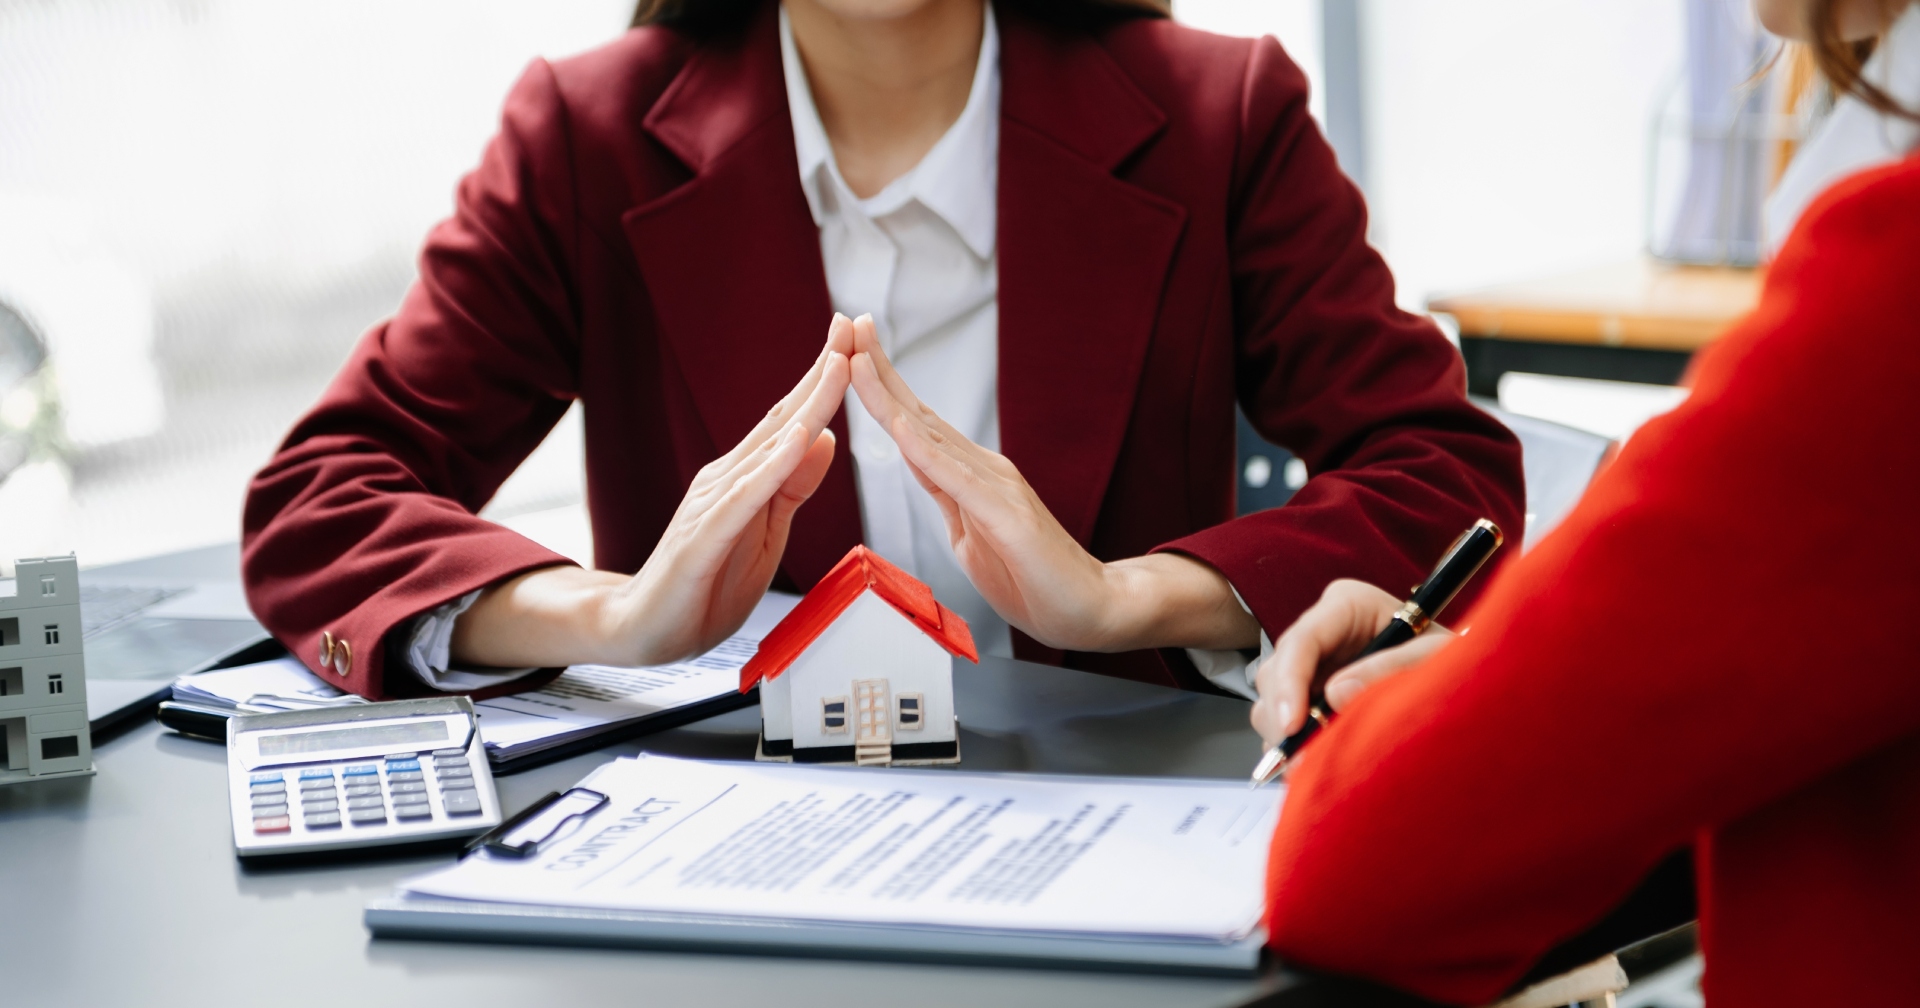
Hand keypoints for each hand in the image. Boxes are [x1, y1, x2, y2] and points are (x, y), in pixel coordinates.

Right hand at [452, 315, 853, 667]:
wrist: (646, 631)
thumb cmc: (706, 585)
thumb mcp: (767, 532)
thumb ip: (793, 487)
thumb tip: (823, 438)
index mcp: (746, 478)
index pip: (791, 421)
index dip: (824, 381)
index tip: (855, 340)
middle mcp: (727, 478)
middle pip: (783, 418)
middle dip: (821, 371)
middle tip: (851, 324)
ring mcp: (713, 504)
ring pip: (769, 448)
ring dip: (807, 404)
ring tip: (839, 365)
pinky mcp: (703, 538)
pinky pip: (746, 497)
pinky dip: (775, 466)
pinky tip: (800, 439)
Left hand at [846, 315, 1257, 652]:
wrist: (1091, 609)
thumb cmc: (1035, 578)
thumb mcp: (972, 535)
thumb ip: (948, 498)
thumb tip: (923, 472)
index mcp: (970, 475)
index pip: (915, 424)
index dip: (881, 387)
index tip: (850, 352)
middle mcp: (983, 468)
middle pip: (918, 412)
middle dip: (878, 368)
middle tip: (848, 324)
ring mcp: (997, 486)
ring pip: (929, 434)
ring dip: (889, 395)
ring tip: (857, 358)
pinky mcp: (1006, 514)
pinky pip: (955, 477)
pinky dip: (922, 448)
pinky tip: (897, 425)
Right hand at [1249, 579, 1457, 746]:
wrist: (1472, 683)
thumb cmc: (1461, 661)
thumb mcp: (1439, 658)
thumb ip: (1393, 669)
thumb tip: (1337, 694)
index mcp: (1348, 604)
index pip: (1302, 640)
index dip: (1290, 683)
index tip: (1293, 725)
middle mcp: (1323, 631)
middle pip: (1276, 672)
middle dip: (1284, 718)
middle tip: (1301, 760)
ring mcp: (1313, 665)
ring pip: (1272, 700)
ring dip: (1286, 736)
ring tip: (1312, 766)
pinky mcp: (1312, 696)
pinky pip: (1284, 722)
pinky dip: (1295, 746)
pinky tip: (1315, 762)